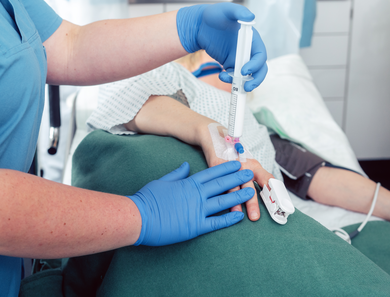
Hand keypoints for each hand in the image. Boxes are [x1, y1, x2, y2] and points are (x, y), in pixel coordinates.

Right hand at [128, 161, 254, 245]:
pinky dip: (228, 219)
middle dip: (237, 178)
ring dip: (238, 196)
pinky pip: (216, 222)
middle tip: (250, 173)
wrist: (138, 217)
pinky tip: (239, 216)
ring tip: (251, 191)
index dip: (226, 168)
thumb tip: (186, 166)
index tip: (237, 163)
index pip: (212, 173)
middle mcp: (196, 194)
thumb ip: (177, 173)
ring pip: (223, 201)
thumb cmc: (147, 199)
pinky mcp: (195, 226)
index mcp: (188, 183)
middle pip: (222, 184)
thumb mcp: (163, 181)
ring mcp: (197, 210)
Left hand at [176, 3, 268, 90]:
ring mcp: (239, 57)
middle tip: (247, 87)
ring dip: (241, 82)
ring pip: (247, 75)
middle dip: (256, 79)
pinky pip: (234, 75)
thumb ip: (239, 11)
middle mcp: (248, 49)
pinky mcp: (229, 63)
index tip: (244, 70)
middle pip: (259, 68)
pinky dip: (230, 79)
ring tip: (225, 79)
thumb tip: (250, 17)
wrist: (199, 24)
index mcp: (252, 39)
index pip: (260, 55)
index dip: (256, 64)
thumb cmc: (215, 14)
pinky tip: (221, 75)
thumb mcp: (227, 10)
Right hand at [199, 126, 273, 220]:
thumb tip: (269, 194)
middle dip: (252, 202)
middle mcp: (244, 165)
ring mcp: (230, 165)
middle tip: (255, 217)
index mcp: (254, 166)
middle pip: (250, 185)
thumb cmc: (234, 155)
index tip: (278, 204)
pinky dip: (221, 194)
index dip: (272, 191)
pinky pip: (220, 182)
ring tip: (238, 214)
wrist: (215, 137)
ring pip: (234, 186)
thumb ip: (257, 177)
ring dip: (236, 201)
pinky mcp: (217, 165)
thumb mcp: (248, 164)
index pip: (267, 179)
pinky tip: (220, 202)